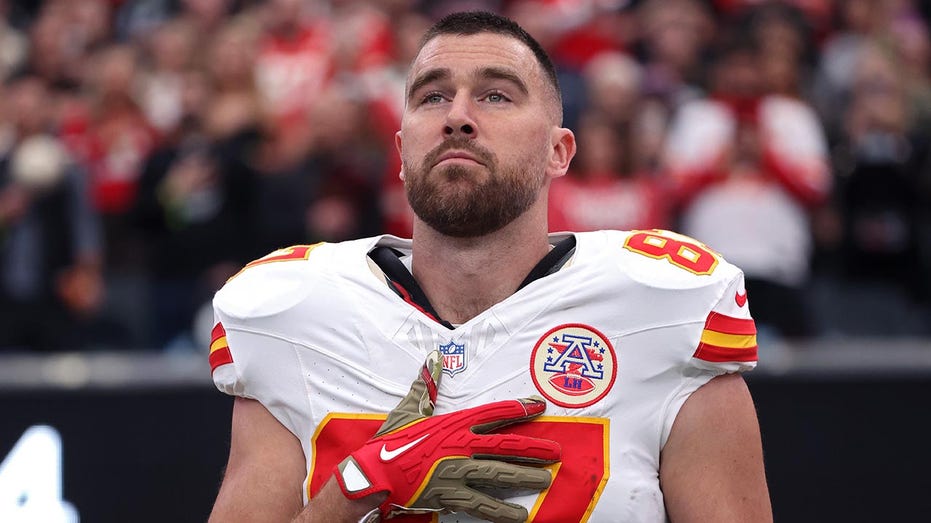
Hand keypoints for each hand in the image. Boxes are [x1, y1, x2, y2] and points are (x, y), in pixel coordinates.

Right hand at [334, 351, 559, 522]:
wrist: (374, 475)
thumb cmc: (391, 442)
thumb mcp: (409, 409)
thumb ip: (426, 385)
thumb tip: (434, 357)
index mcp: (454, 424)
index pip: (494, 413)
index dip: (519, 408)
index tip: (538, 405)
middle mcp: (462, 446)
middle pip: (506, 446)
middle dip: (534, 447)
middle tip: (556, 451)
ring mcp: (459, 472)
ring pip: (501, 474)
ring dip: (525, 477)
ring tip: (546, 480)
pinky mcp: (452, 495)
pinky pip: (483, 504)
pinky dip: (502, 511)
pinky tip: (520, 516)